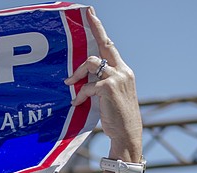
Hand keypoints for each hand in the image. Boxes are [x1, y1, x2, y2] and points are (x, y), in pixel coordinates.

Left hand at [65, 7, 141, 159]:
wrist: (126, 134)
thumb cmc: (116, 117)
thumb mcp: (109, 97)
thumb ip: (100, 83)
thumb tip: (81, 79)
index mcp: (123, 71)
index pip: (110, 46)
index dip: (100, 30)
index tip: (91, 14)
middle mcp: (123, 70)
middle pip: (105, 45)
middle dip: (96, 28)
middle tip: (86, 15)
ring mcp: (117, 78)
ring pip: (92, 63)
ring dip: (78, 73)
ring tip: (70, 84)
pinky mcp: (109, 88)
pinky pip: (88, 85)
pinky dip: (81, 94)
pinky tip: (77, 103)